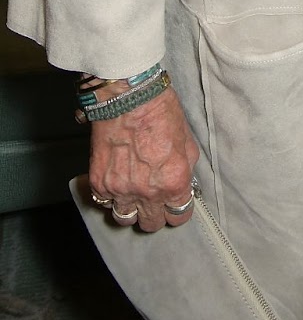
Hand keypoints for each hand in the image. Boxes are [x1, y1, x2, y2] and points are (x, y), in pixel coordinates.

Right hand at [89, 86, 200, 231]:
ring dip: (130, 210)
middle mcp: (148, 191)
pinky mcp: (99, 183)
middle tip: (155, 201)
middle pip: (151, 223)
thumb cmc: (160, 110)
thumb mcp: (186, 138)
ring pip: (125, 219)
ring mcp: (121, 190)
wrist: (128, 96)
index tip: (175, 205)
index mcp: (174, 181)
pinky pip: (104, 203)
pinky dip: (110, 197)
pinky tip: (116, 183)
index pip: (179, 215)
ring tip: (133, 196)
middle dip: (155, 214)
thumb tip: (185, 180)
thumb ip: (186, 166)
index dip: (178, 210)